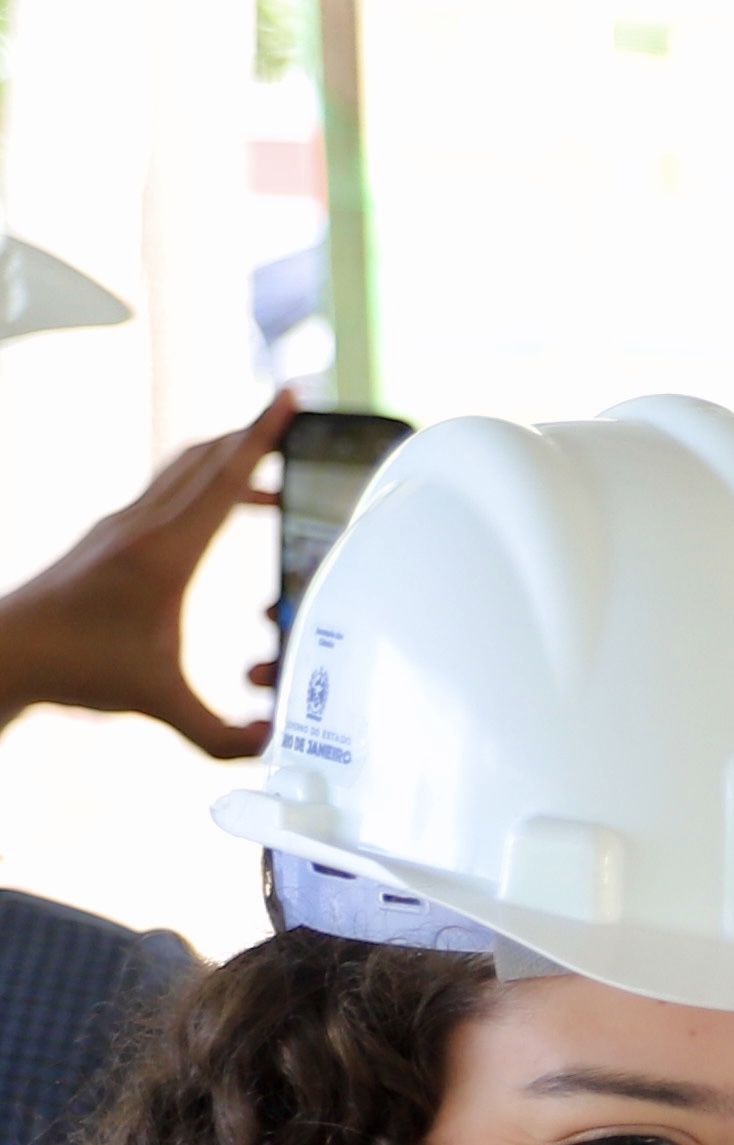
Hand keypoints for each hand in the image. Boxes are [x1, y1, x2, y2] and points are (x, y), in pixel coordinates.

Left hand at [0, 395, 287, 754]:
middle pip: (206, 457)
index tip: (290, 398)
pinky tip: (216, 507)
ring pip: (183, 468)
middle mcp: (143, 526)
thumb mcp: (160, 703)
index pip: (225, 479)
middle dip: (255, 433)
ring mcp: (122, 526)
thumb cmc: (76, 668)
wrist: (7, 653)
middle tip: (294, 418)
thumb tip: (271, 747)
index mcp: (165, 553)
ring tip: (267, 463)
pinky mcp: (110, 536)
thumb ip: (223, 734)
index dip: (264, 436)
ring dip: (227, 456)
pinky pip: (167, 489)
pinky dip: (202, 482)